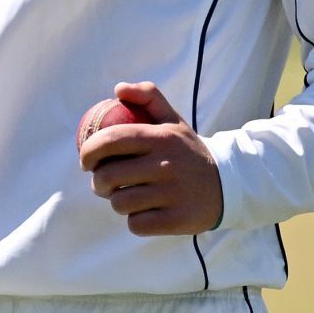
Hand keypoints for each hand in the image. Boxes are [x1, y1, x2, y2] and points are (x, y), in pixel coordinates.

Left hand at [79, 80, 223, 235]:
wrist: (227, 185)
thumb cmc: (188, 152)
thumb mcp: (173, 121)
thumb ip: (148, 97)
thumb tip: (118, 89)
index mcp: (161, 138)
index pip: (111, 139)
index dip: (88, 151)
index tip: (86, 161)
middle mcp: (166, 164)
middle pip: (108, 176)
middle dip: (98, 183)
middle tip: (103, 183)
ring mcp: (172, 194)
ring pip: (120, 203)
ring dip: (117, 203)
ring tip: (128, 197)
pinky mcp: (177, 220)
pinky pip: (136, 224)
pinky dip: (135, 221)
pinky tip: (146, 213)